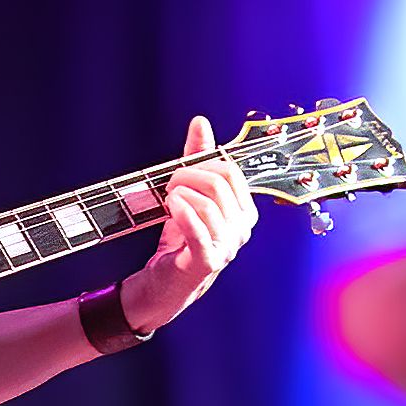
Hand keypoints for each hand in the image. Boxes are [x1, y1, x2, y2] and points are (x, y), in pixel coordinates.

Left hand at [122, 115, 257, 332]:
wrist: (163, 284)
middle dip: (188, 176)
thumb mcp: (187, 194)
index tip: (180, 170)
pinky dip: (182, 213)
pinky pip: (199, 230)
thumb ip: (195, 159)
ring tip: (166, 198)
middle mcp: (240, 229)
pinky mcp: (206, 262)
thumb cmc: (179, 238)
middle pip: (219, 184)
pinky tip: (170, 207)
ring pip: (209, 204)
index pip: (230, 171)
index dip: (201, 163)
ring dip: (180, 194)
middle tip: (168, 185)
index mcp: (242, 210)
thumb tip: (201, 122)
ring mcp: (226, 247)